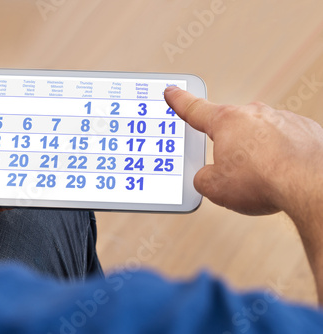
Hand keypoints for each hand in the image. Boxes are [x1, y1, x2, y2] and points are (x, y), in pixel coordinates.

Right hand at [164, 86, 322, 216]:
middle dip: (228, 146)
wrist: (311, 185)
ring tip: (262, 178)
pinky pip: (285, 142)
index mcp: (227, 122)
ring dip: (257, 153)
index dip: (180, 102)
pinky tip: (282, 174)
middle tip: (232, 170)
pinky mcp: (306, 131)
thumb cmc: (266, 180)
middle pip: (231, 127)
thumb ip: (203, 178)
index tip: (173, 92)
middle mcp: (255, 114)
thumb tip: (207, 177)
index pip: (195, 109)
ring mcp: (283, 120)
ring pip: (260, 135)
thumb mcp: (215, 188)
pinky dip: (281, 156)